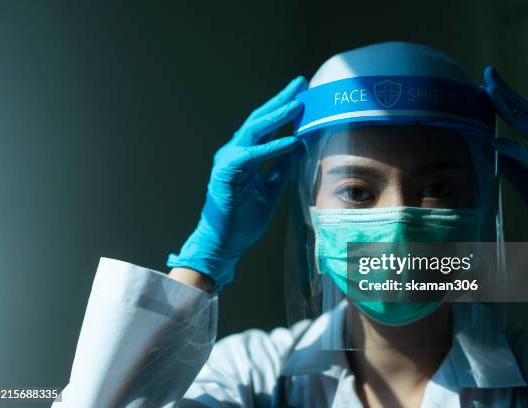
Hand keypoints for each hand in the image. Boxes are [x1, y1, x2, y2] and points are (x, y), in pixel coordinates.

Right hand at [167, 76, 306, 290]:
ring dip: (277, 116)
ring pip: (254, 130)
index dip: (283, 109)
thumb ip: (281, 168)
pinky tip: (291, 140)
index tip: (302, 95)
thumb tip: (298, 147)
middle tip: (301, 84)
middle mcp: (235, 153)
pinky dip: (272, 147)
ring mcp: (228, 161)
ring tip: (298, 103)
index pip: (265, 126)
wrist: (224, 243)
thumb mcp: (271, 190)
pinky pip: (253, 156)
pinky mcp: (226, 173)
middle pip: (259, 119)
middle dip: (281, 100)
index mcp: (245, 156)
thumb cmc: (243, 219)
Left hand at [484, 66, 527, 244]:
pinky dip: (514, 147)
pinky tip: (494, 140)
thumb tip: (493, 150)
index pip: (525, 118)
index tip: (485, 87)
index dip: (506, 102)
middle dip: (506, 93)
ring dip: (509, 107)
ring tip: (489, 91)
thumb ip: (514, 167)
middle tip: (487, 73)